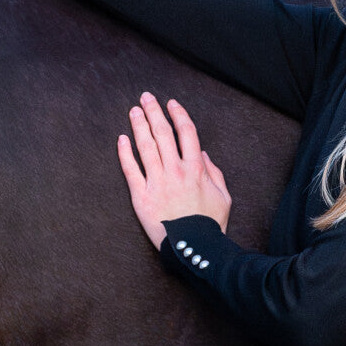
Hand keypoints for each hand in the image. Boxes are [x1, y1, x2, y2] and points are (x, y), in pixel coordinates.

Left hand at [117, 92, 231, 249]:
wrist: (194, 247)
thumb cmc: (210, 224)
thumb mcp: (224, 196)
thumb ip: (214, 172)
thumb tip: (203, 154)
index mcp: (196, 168)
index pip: (186, 132)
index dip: (178, 114)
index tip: (171, 103)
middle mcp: (175, 170)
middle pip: (163, 133)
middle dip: (154, 112)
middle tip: (146, 98)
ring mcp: (157, 182)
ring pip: (145, 146)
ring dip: (139, 125)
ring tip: (134, 111)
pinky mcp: (141, 196)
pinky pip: (130, 170)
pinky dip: (125, 153)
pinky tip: (122, 139)